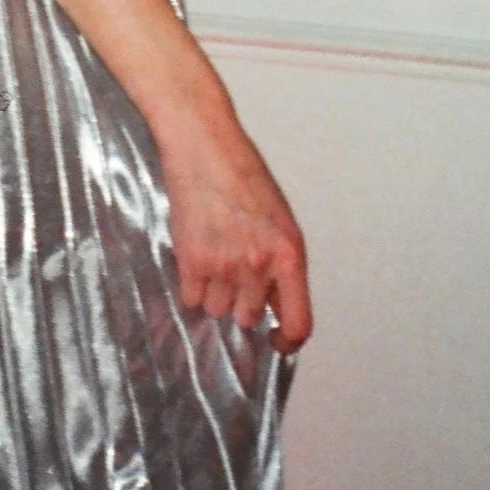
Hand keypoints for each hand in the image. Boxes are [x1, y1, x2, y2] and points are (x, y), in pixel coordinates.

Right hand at [153, 93, 312, 349]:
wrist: (204, 147)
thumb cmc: (245, 177)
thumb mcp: (280, 221)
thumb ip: (281, 265)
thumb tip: (276, 308)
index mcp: (290, 255)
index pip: (299, 324)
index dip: (288, 343)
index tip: (275, 340)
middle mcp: (259, 266)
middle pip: (248, 319)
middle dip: (241, 302)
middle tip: (233, 270)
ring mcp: (224, 266)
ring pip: (217, 310)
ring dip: (214, 293)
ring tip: (212, 254)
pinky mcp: (191, 261)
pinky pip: (191, 298)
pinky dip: (191, 285)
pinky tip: (194, 254)